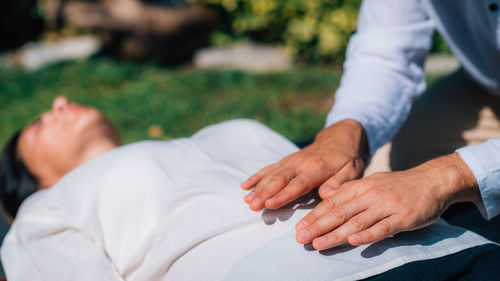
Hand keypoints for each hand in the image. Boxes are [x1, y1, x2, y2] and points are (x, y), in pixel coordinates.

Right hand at [241, 119, 368, 210]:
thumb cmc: (347, 158)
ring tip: (246, 199)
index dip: (283, 195)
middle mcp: (300, 163)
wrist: (339, 137)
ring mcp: (291, 161)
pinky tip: (245, 185)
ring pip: (271, 174)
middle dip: (264, 193)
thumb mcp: (352, 170)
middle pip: (279, 179)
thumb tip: (326, 194)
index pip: (297, 184)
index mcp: (317, 168)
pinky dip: (256, 176)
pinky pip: (269, 168)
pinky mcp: (286, 161)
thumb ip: (339, 182)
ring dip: (258, 187)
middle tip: (252, 206)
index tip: (269, 204)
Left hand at [295, 153, 480, 249]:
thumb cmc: (398, 184)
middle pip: (339, 212)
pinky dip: (367, 235)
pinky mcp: (403, 217)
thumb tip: (326, 196)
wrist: (433, 180)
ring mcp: (386, 205)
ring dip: (335, 234)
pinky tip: (353, 242)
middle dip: (317, 226)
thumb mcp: (371, 182)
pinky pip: (383, 227)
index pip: (331, 203)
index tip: (298, 228)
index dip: (314, 216)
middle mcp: (370, 194)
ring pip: (356, 222)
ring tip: (318, 244)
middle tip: (300, 238)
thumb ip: (349, 190)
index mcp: (360, 186)